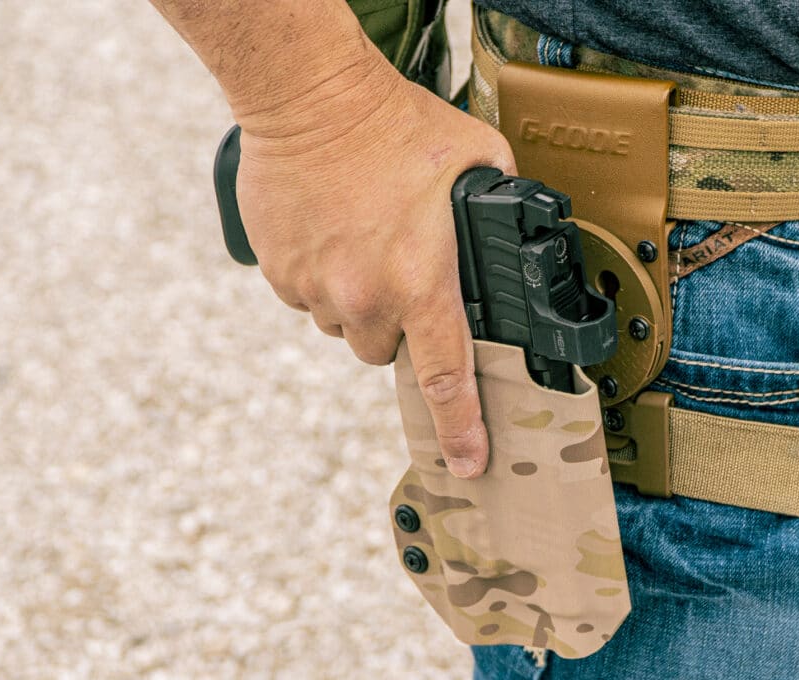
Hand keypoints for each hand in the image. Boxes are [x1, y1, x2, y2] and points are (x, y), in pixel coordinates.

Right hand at [234, 61, 515, 477]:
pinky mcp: (279, 273)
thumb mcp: (479, 160)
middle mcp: (365, 297)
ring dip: (357, 299)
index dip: (460, 429)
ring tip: (366, 240)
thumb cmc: (395, 123)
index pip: (445, 377)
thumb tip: (519, 228)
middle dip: (396, 325)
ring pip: (343, 324)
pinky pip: (306, 297)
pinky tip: (333, 231)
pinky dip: (321, 277)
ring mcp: (315, 289)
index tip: (467, 464)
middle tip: (403, 271)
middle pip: (384, 349)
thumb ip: (502, 206)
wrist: (308, 96)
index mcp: (421, 283)